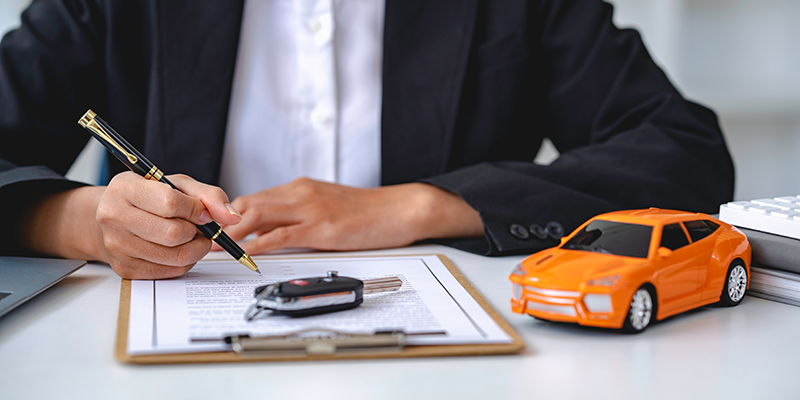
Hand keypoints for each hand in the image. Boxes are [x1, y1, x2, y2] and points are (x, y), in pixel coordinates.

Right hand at [20, 173, 241, 278]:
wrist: (113, 218)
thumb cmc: (148, 197)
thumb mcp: (177, 184)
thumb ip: (208, 195)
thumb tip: (232, 216)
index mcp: (125, 188)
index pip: (170, 203)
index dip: (195, 209)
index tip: (201, 211)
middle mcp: (114, 216)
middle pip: (174, 233)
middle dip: (196, 231)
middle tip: (197, 226)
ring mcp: (117, 246)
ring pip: (176, 256)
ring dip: (196, 248)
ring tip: (191, 236)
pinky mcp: (126, 268)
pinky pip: (171, 271)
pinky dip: (185, 261)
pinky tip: (179, 248)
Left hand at [217, 178, 483, 254]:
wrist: (399, 209)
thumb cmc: (367, 212)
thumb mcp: (327, 207)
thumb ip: (299, 217)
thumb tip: (271, 233)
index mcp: (300, 187)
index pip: (254, 198)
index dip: (229, 213)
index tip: (213, 228)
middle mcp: (300, 193)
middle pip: (248, 203)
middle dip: (223, 221)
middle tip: (203, 237)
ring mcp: (311, 208)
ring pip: (259, 215)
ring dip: (233, 232)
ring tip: (215, 246)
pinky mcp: (322, 227)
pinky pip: (282, 235)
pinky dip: (258, 244)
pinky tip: (246, 253)